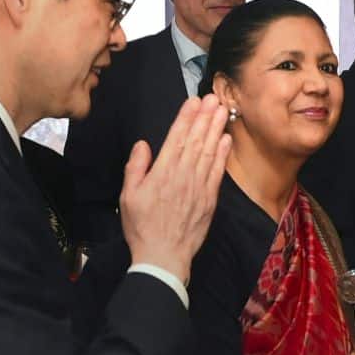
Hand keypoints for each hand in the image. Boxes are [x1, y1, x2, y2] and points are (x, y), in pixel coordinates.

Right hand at [119, 95, 231, 283]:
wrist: (163, 257)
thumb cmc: (142, 227)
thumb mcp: (128, 196)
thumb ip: (136, 167)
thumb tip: (143, 145)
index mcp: (162, 173)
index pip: (176, 138)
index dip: (186, 117)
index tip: (193, 101)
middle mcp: (183, 176)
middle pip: (196, 140)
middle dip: (205, 117)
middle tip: (213, 97)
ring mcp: (199, 187)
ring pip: (209, 152)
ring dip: (216, 129)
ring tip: (222, 110)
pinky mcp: (209, 199)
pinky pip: (217, 172)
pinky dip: (222, 154)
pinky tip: (226, 139)